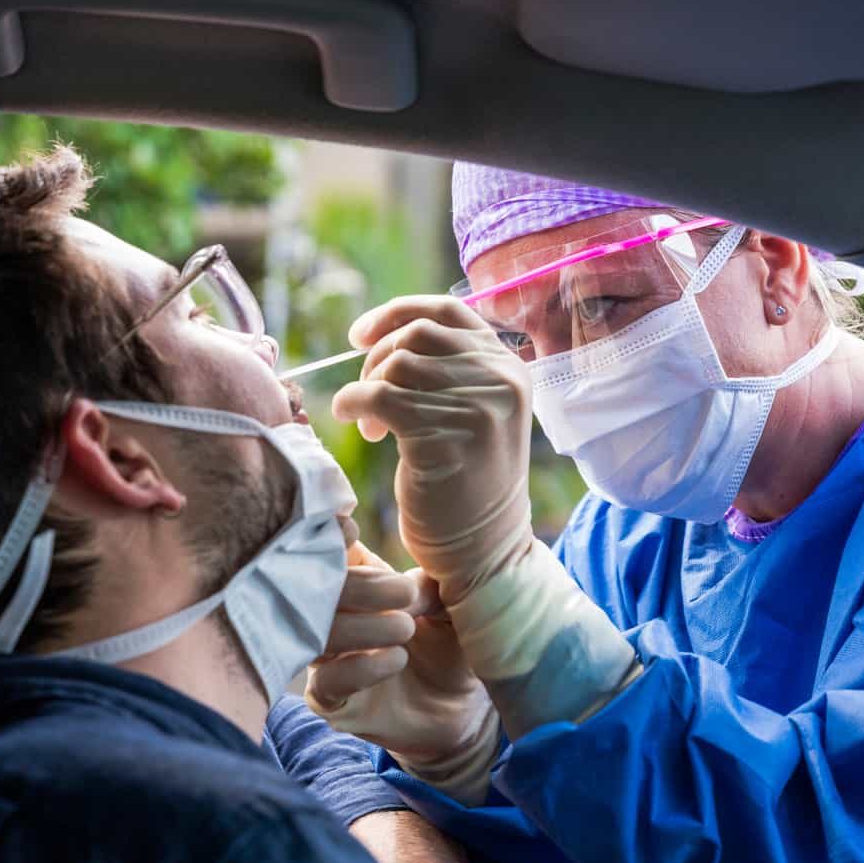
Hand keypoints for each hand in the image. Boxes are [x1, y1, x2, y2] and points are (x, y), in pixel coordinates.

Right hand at [307, 544, 498, 801]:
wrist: (461, 708)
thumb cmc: (450, 642)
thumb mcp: (450, 604)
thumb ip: (428, 583)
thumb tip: (409, 583)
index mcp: (356, 578)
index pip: (325, 548)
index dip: (329, 535)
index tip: (349, 529)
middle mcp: (331, 614)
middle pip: (317, 590)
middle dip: (360, 587)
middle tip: (406, 593)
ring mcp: (326, 657)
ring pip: (319, 634)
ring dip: (364, 627)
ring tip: (407, 628)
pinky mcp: (331, 700)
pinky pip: (327, 682)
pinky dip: (360, 668)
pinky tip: (397, 660)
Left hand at [332, 296, 534, 603]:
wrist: (484, 552)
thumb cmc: (467, 485)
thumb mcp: (474, 414)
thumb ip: (449, 372)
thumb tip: (384, 335)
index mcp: (509, 368)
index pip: (445, 311)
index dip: (395, 313)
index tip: (359, 335)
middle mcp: (501, 381)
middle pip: (415, 335)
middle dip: (375, 360)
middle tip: (365, 397)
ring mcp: (480, 409)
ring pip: (396, 365)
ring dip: (366, 388)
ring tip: (370, 424)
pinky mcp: (449, 438)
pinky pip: (381, 396)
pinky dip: (354, 403)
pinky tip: (356, 422)